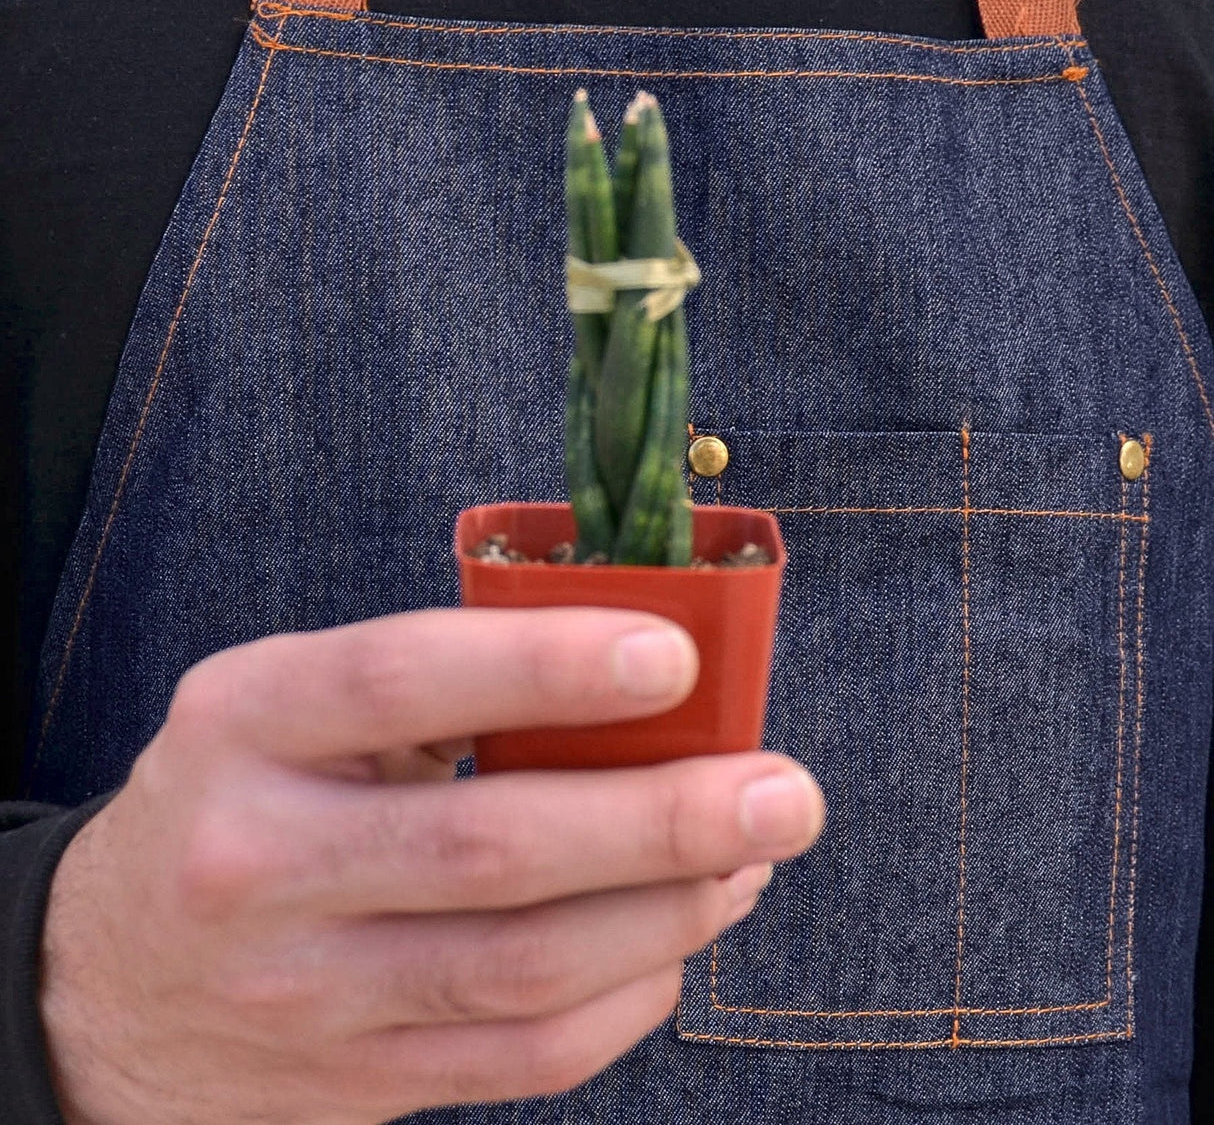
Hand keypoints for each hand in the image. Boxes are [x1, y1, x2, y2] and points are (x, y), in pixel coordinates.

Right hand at [40, 607, 823, 1124]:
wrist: (105, 983)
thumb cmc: (242, 798)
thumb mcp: (293, 705)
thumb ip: (440, 687)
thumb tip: (638, 690)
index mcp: (247, 723)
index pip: (402, 680)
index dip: (545, 666)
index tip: (673, 656)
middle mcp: (262, 861)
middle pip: (490, 846)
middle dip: (662, 819)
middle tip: (785, 792)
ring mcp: (305, 991)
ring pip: (526, 966)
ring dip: (669, 910)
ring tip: (750, 857)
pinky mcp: (353, 1085)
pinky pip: (525, 1055)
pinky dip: (628, 995)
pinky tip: (676, 937)